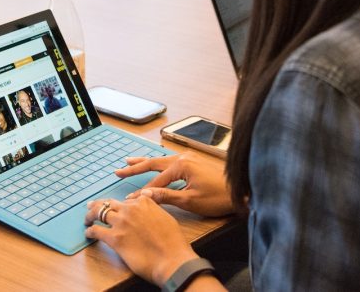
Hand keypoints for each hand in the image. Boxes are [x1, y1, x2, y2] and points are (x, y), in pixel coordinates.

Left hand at [84, 196, 198, 285]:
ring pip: (98, 212)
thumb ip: (154, 208)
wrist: (171, 259)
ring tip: (87, 219)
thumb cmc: (173, 242)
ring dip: (90, 215)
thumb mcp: (166, 217)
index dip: (120, 206)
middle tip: (92, 207)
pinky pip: (96, 230)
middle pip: (109, 203)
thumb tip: (148, 203)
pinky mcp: (114, 238)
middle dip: (99, 204)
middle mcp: (130, 209)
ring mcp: (121, 222)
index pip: (126, 200)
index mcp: (144, 202)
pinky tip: (88, 233)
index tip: (116, 209)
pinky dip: (90, 231)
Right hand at [116, 154, 233, 216]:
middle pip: (154, 162)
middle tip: (119, 170)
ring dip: (145, 161)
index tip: (129, 199)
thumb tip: (146, 196)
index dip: (141, 191)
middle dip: (135, 167)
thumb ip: (166, 196)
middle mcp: (183, 158)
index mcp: (181, 165)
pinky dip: (158, 163)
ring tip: (130, 160)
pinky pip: (170, 161)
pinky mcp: (195, 162)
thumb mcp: (190, 201)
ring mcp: (190, 158)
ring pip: (161, 159)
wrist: (240, 193)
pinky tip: (155, 163)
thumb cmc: (218, 197)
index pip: (155, 180)